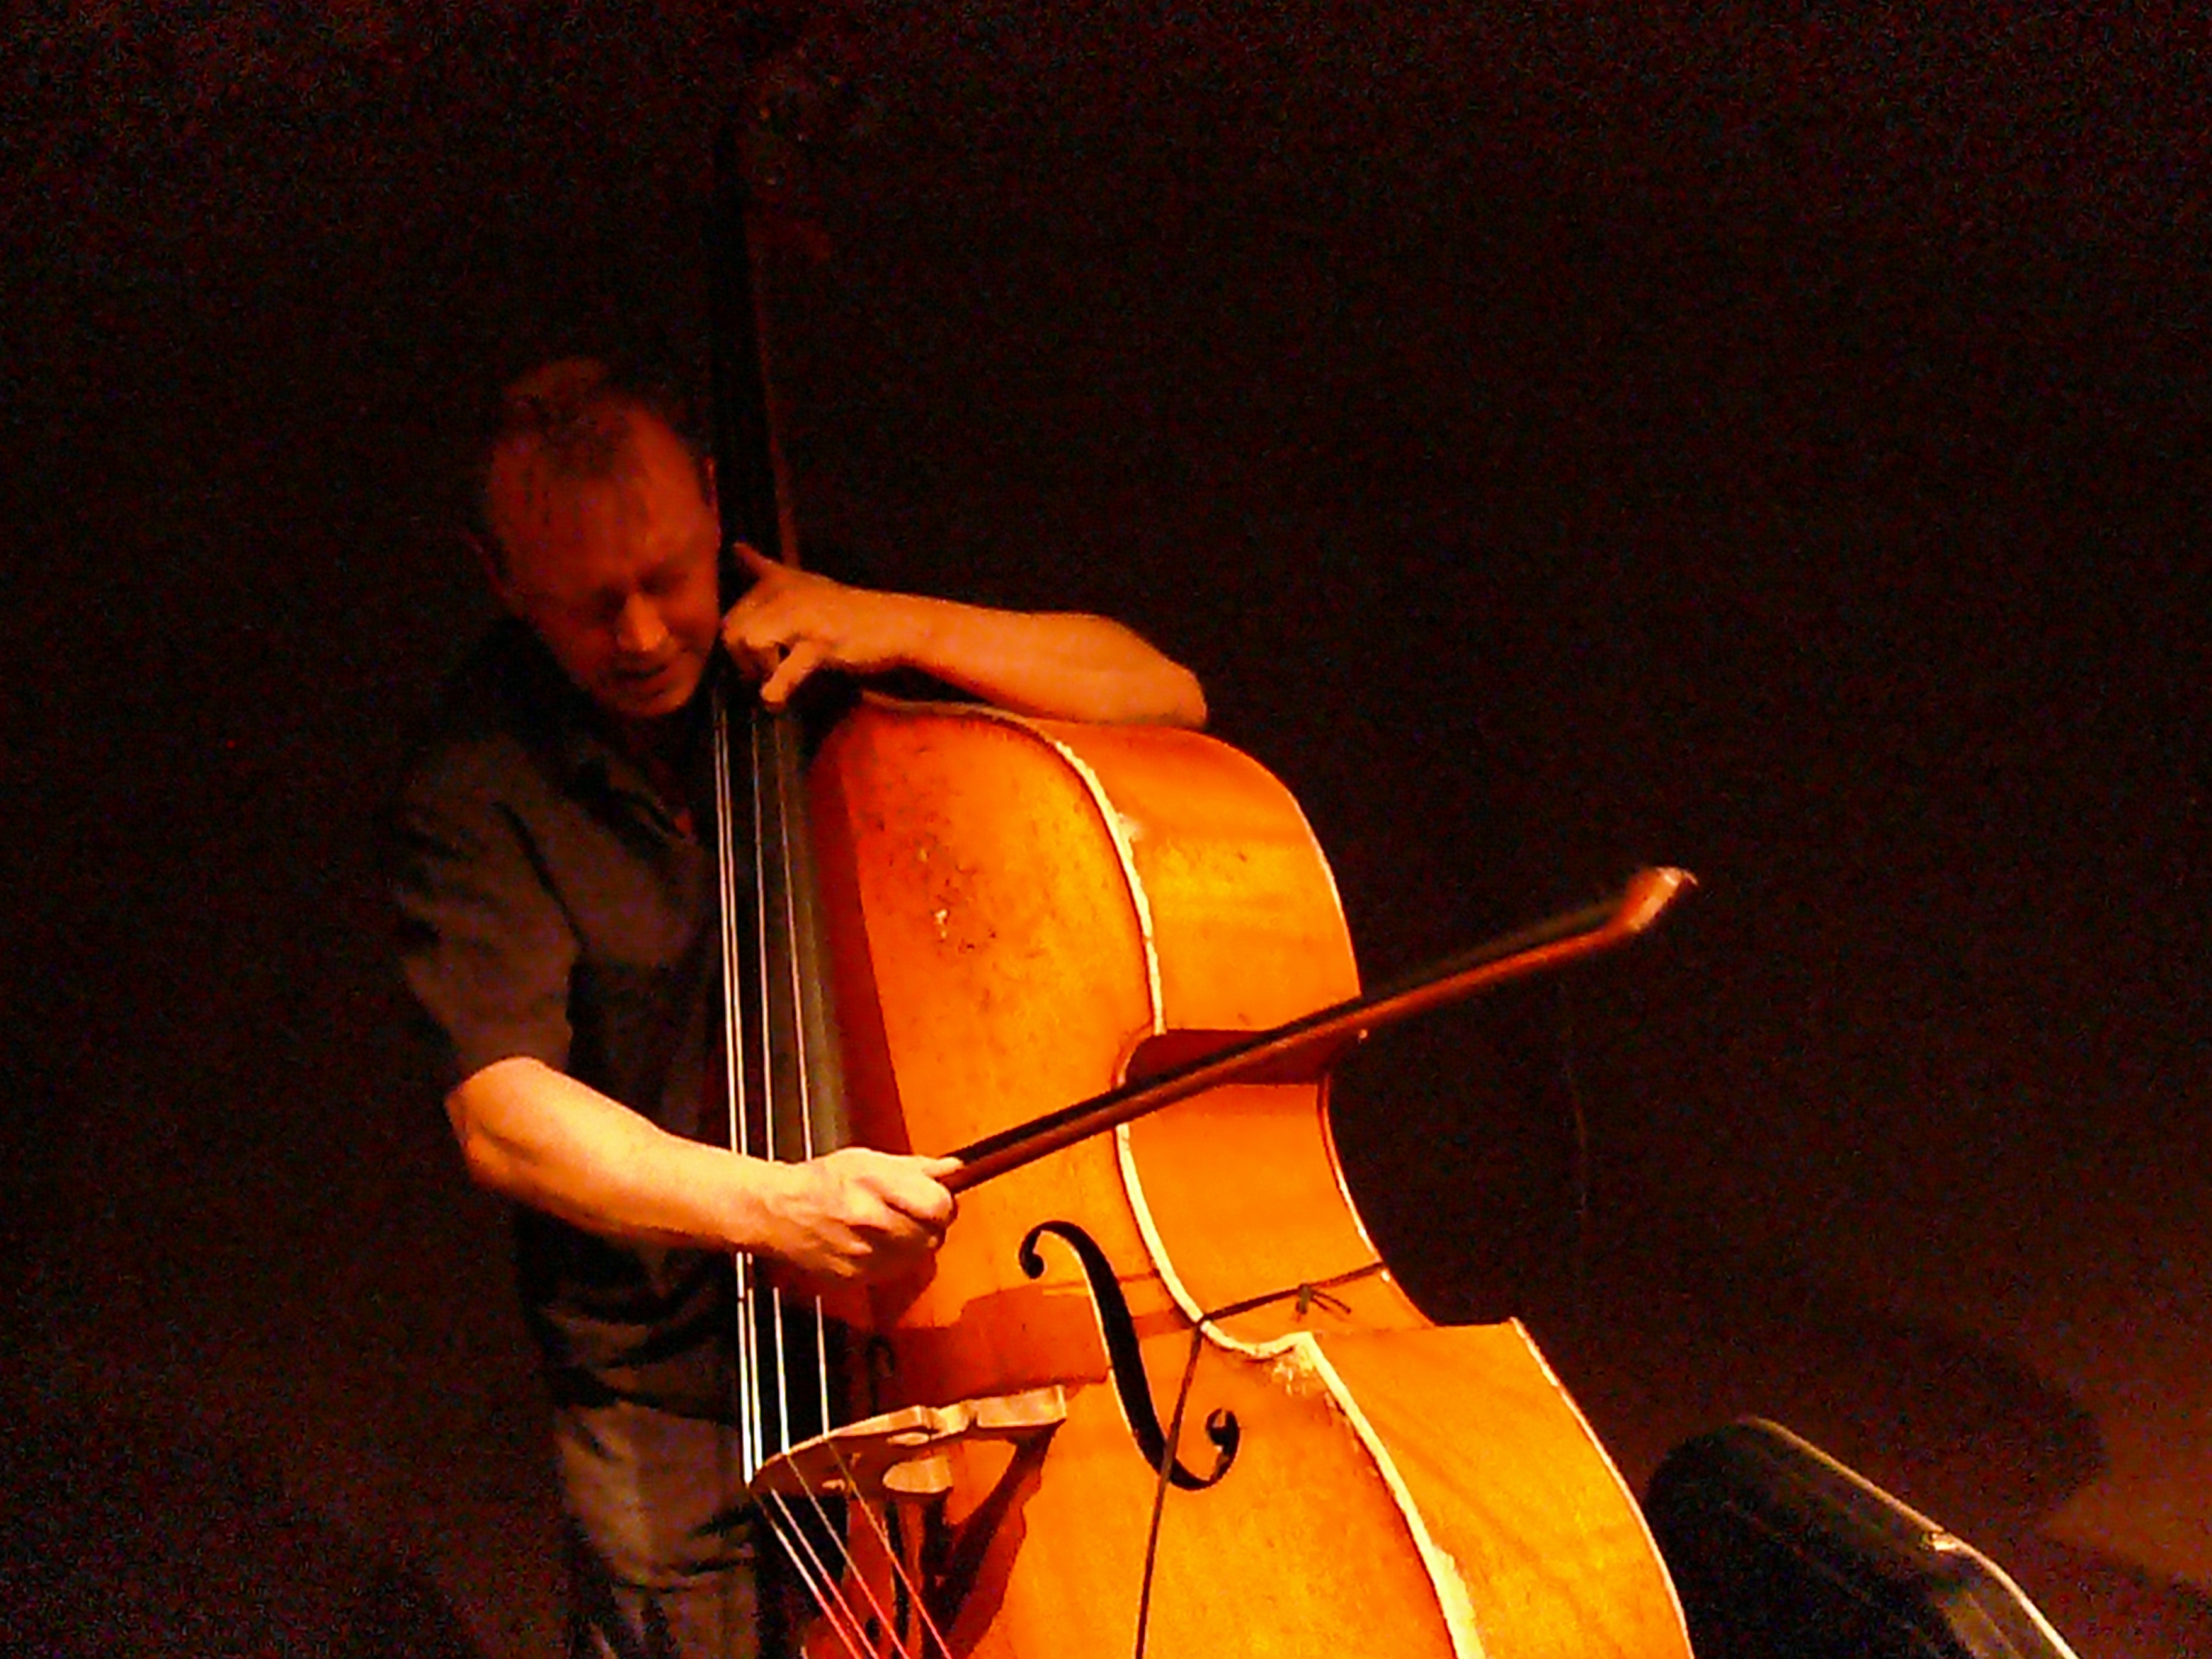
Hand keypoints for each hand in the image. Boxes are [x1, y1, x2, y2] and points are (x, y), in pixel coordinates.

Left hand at [720, 544, 915, 708]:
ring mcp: (803, 616)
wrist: (894, 623)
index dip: (733, 635)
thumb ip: (766, 569)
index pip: (733, 605)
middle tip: (759, 672)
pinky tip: (775, 699)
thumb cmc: (847, 608)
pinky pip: (783, 670)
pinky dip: (774, 689)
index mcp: (778, 580)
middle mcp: (786, 592)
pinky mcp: (819, 642)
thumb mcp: (803, 582)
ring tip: (770, 679)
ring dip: (755, 668)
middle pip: (733, 627)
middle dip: (740, 657)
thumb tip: (737, 548)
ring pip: (749, 641)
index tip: (745, 652)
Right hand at [757, 1147, 960, 1282]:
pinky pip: (895, 1272)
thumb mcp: (868, 1160)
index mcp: (875, 1184)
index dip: (943, 1203)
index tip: (940, 1199)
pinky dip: (895, 1259)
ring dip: (915, 1242)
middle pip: (932, 1235)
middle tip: (917, 1212)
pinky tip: (878, 1242)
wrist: (778, 1212)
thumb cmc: (821, 1182)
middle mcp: (869, 1221)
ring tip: (893, 1225)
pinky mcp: (855, 1278)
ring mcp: (862, 1254)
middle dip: (931, 1224)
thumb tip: (953, 1168)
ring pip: (917, 1256)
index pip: (937, 1205)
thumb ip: (916, 1168)